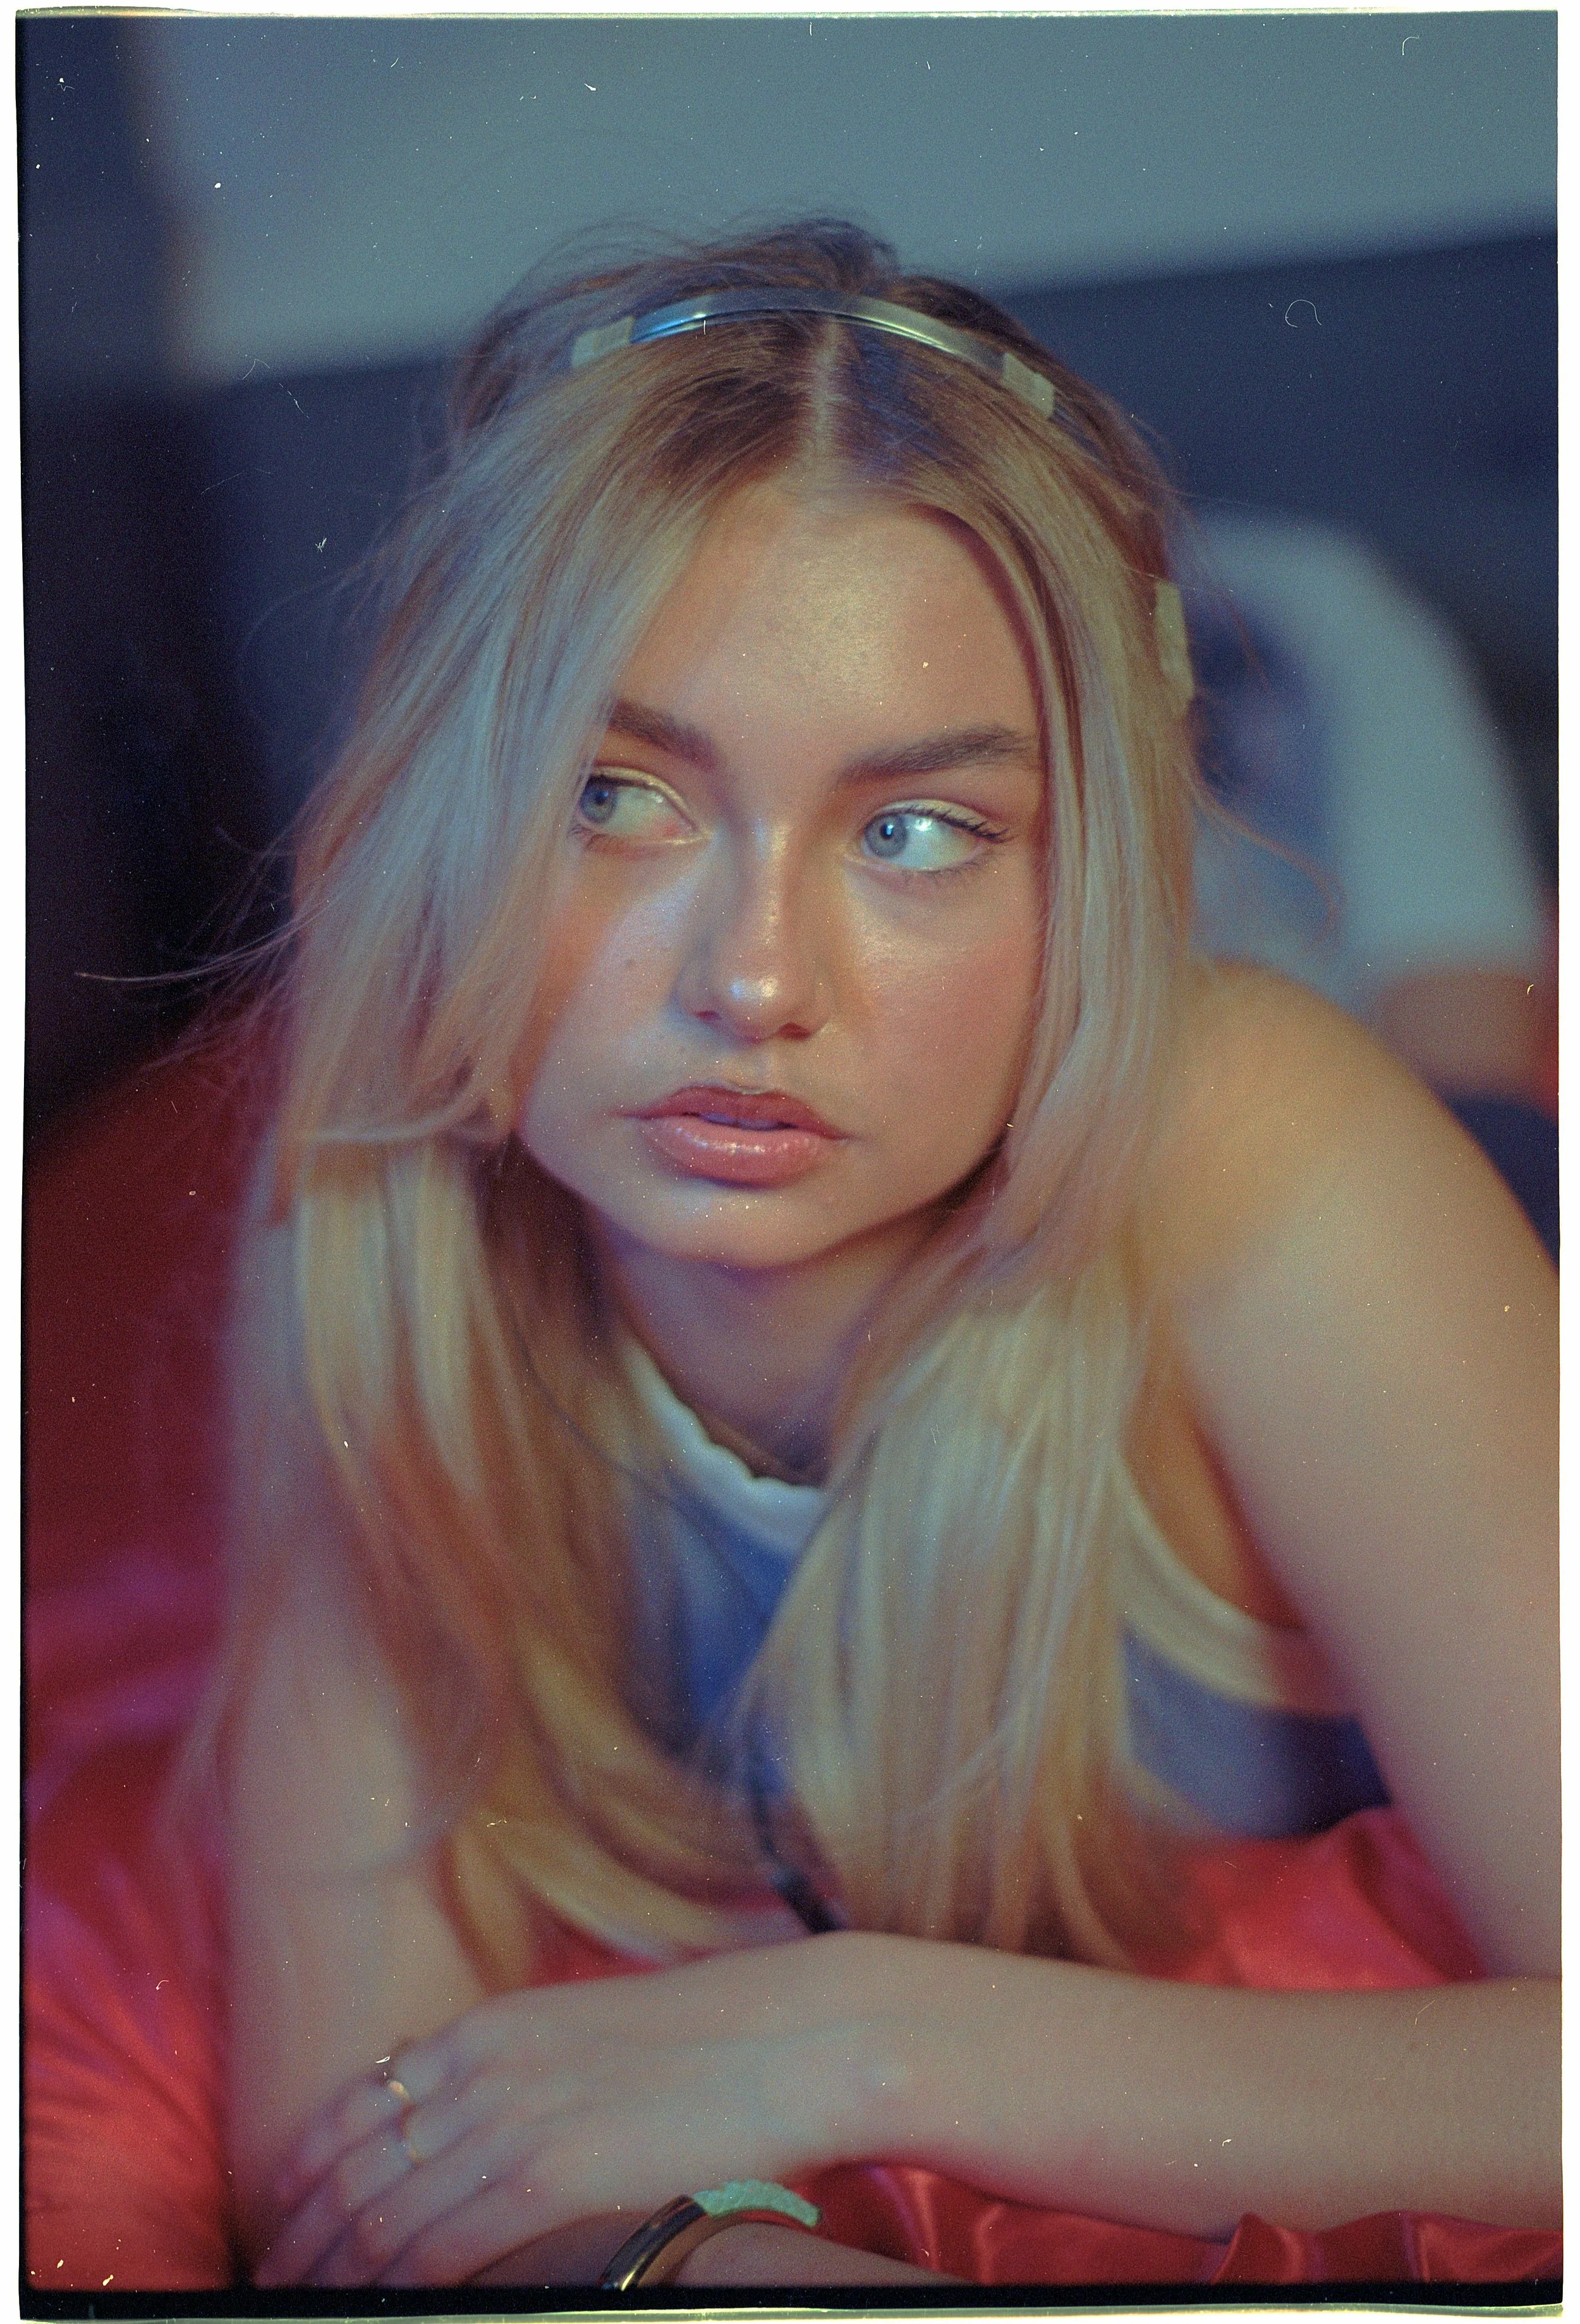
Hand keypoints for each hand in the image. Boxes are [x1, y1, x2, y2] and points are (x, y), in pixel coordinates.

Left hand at [254, 1931, 899, 2285]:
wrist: (803, 2035)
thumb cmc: (722, 2043)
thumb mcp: (596, 2035)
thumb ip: (530, 2072)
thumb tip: (491, 2126)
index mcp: (495, 2026)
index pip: (363, 2101)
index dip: (311, 2165)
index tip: (288, 2212)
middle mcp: (486, 2065)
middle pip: (357, 2162)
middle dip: (305, 2229)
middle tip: (276, 2276)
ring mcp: (512, 2117)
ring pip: (383, 2212)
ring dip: (336, 2267)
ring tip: (309, 2300)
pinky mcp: (548, 2172)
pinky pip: (439, 2247)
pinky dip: (398, 2285)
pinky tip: (382, 2307)